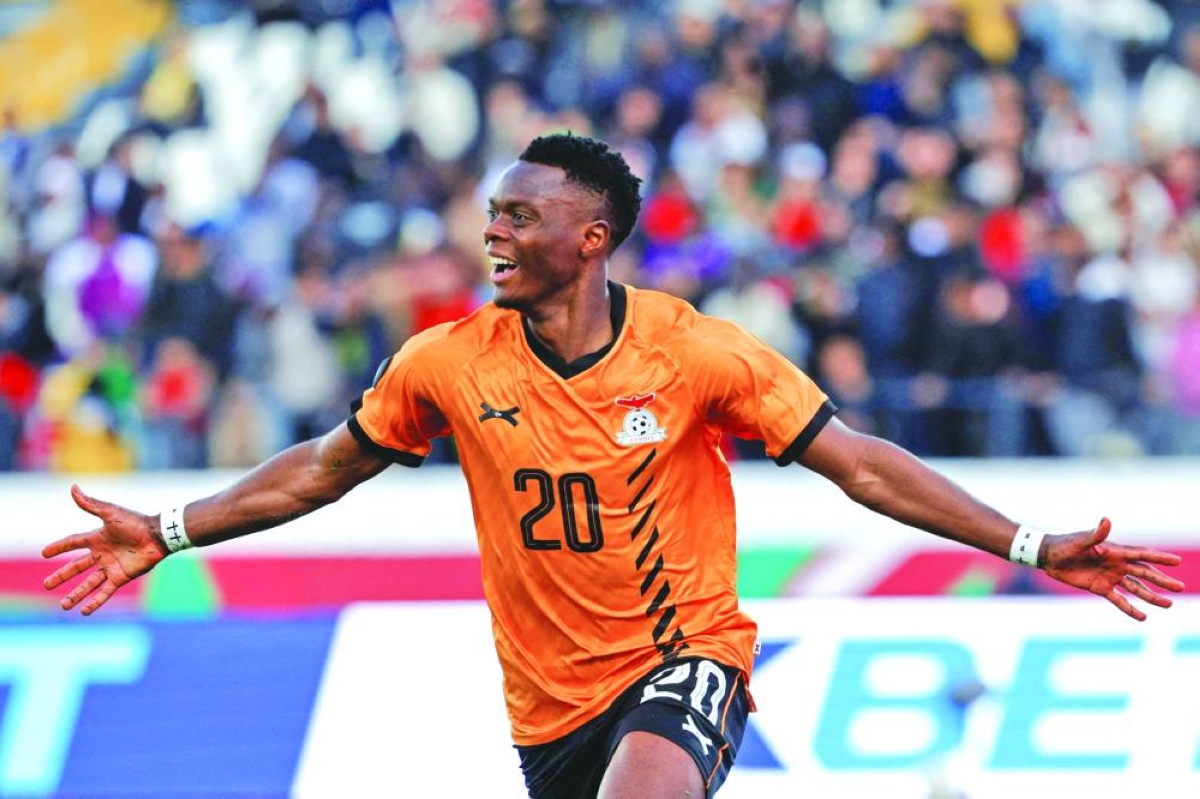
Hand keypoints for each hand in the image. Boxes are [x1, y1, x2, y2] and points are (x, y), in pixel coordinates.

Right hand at [42, 485, 168, 614]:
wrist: (158, 536)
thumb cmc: (135, 522)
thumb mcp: (110, 513)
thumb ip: (90, 504)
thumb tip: (73, 487)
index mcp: (97, 538)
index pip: (73, 542)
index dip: (59, 547)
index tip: (44, 553)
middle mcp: (102, 554)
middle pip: (76, 567)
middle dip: (61, 576)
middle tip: (46, 585)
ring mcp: (111, 567)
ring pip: (89, 583)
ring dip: (76, 594)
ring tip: (63, 606)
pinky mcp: (121, 577)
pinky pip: (105, 592)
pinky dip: (95, 602)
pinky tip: (84, 611)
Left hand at [1042, 517, 1184, 620]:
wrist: (1049, 556)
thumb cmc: (1065, 544)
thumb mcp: (1081, 540)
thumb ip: (1096, 534)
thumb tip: (1107, 520)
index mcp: (1115, 551)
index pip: (1142, 555)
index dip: (1159, 558)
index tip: (1177, 562)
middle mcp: (1117, 564)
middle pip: (1144, 573)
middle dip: (1162, 580)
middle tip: (1180, 587)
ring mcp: (1110, 577)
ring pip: (1136, 588)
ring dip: (1151, 597)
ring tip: (1168, 605)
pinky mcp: (1100, 588)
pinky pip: (1119, 600)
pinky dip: (1130, 608)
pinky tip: (1143, 617)